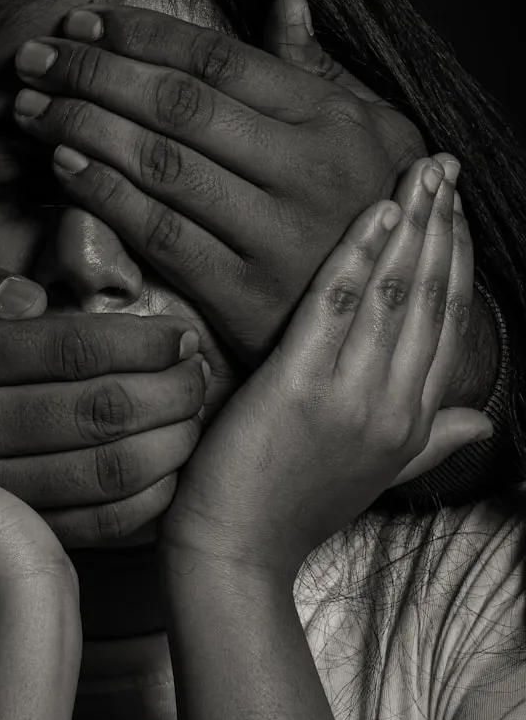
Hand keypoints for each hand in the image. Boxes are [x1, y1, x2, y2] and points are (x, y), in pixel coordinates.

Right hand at [0, 251, 206, 546]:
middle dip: (167, 390)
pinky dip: (138, 504)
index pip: (69, 346)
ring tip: (193, 417)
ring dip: (165, 444)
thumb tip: (29, 300)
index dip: (139, 341)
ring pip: (97, 471)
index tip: (181, 335)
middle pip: (94, 409)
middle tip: (199, 374)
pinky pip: (80, 526)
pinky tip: (166, 475)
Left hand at [10, 0, 425, 368]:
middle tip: (34, 57)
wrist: (398, 319)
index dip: (142, 35)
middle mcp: (306, 173)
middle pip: (179, 107)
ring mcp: (276, 239)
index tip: (83, 22)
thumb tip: (284, 2)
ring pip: (163, 168)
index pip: (219, 60)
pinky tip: (62, 167)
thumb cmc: (373, 210)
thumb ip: (320, 70)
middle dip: (94, 73)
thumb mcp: (375, 130)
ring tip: (31, 106)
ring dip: (84, 128)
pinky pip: (162, 238)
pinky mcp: (247, 298)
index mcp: (331, 120)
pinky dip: (106, 197)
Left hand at [157, 154, 493, 584]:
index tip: (458, 212)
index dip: (458, 261)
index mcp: (413, 421)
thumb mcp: (379, 476)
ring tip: (421, 172)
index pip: (448, 324)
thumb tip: (483, 421)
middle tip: (444, 168)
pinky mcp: (300, 386)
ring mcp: (351, 396)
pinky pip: (337, 306)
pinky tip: (377, 212)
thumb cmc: (296, 510)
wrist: (236, 551)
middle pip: (430, 298)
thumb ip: (433, 441)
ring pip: (394, 293)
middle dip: (443, 226)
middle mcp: (394, 405)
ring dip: (412, 226)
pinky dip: (359, 254)